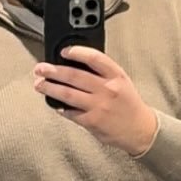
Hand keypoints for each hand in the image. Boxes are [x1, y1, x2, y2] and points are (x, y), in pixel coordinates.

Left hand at [34, 46, 157, 155]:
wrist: (140, 129)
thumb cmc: (128, 103)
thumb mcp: (121, 81)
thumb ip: (103, 72)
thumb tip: (75, 64)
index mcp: (116, 75)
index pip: (94, 58)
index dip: (77, 52)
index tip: (63, 51)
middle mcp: (107, 89)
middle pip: (74, 76)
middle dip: (53, 71)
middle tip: (40, 68)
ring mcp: (99, 106)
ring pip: (67, 94)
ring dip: (50, 88)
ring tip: (39, 84)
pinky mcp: (92, 122)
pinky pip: (70, 112)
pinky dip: (60, 107)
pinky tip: (54, 104)